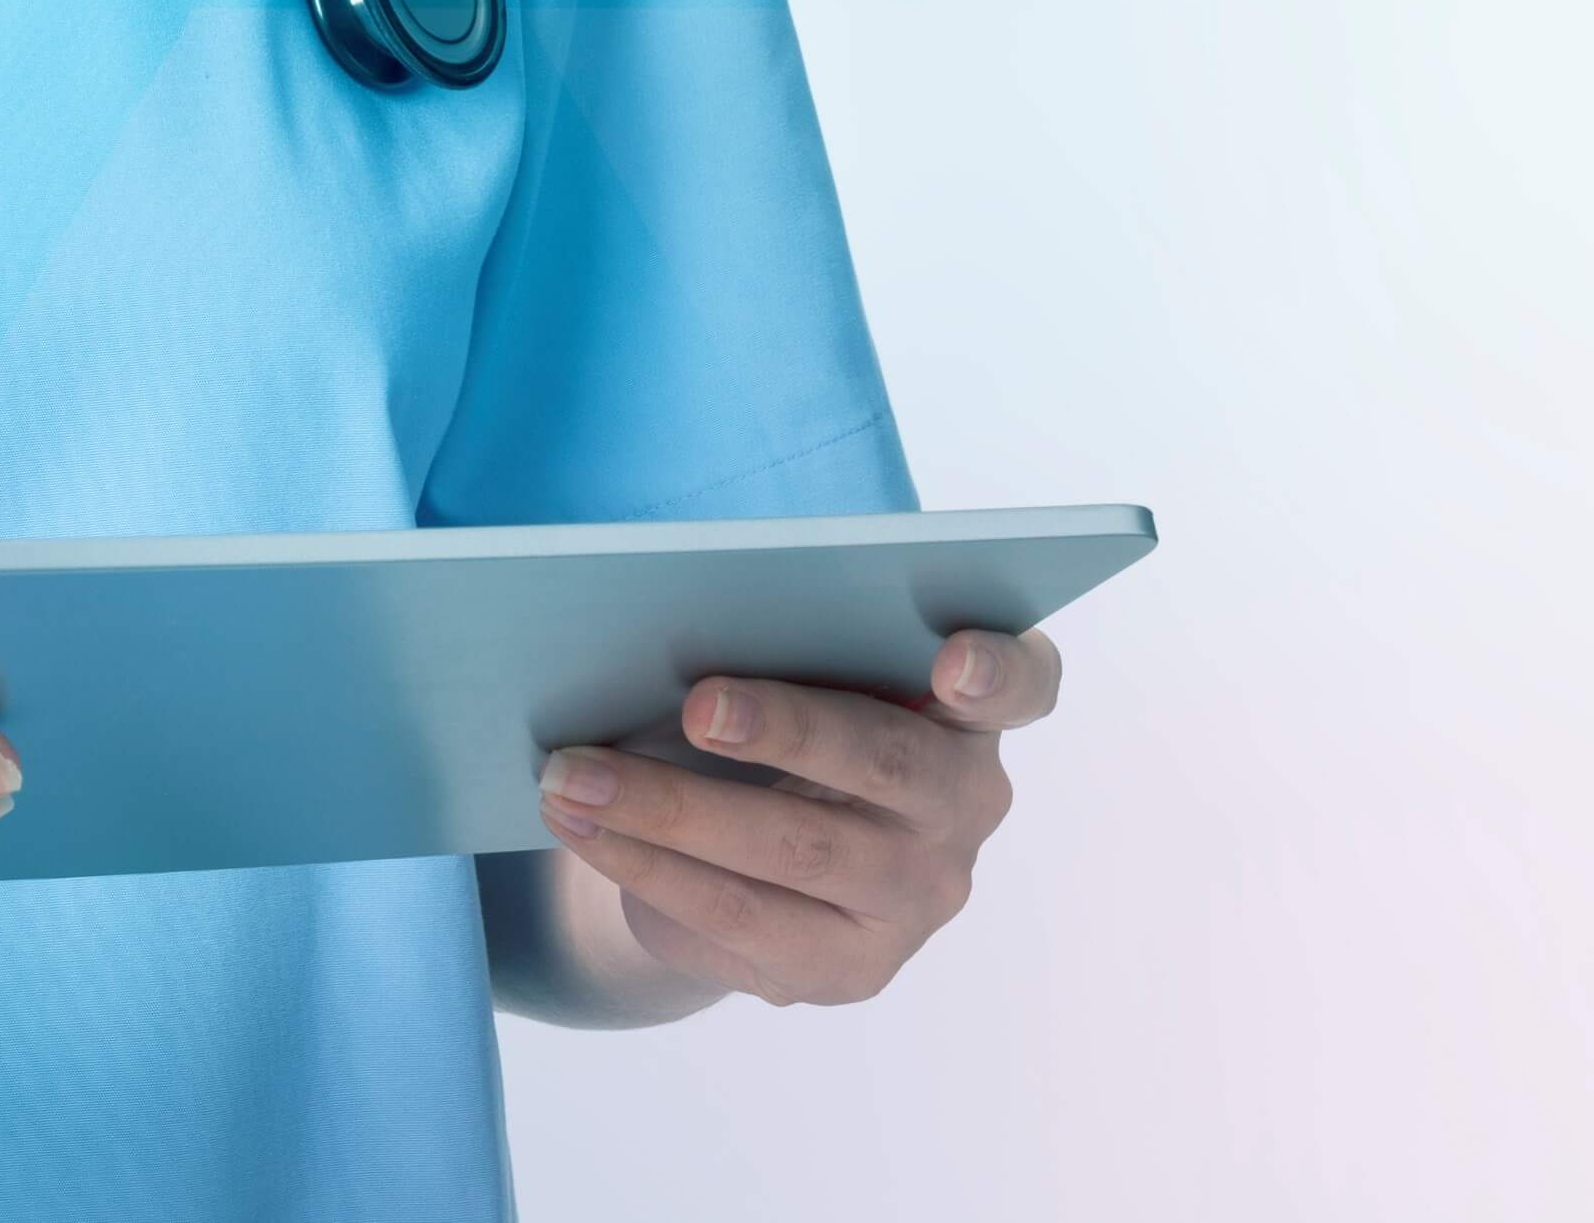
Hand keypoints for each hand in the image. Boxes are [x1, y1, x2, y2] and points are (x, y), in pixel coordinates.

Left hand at [531, 627, 1061, 1007]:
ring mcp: (916, 896)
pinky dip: (647, 867)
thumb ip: (772, 644)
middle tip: (696, 706)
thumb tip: (650, 627)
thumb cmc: (771, 723)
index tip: (954, 660)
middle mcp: (963, 806)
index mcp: (967, 711)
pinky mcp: (850, 967)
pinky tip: (583, 831)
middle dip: (788, 731)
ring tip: (570, 775)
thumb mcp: (786, 677)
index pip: (1023, 682)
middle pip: (888, 763)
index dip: (996, 670)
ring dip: (669, 810)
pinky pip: (739, 917)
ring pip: (797, 850)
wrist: (744, 856)